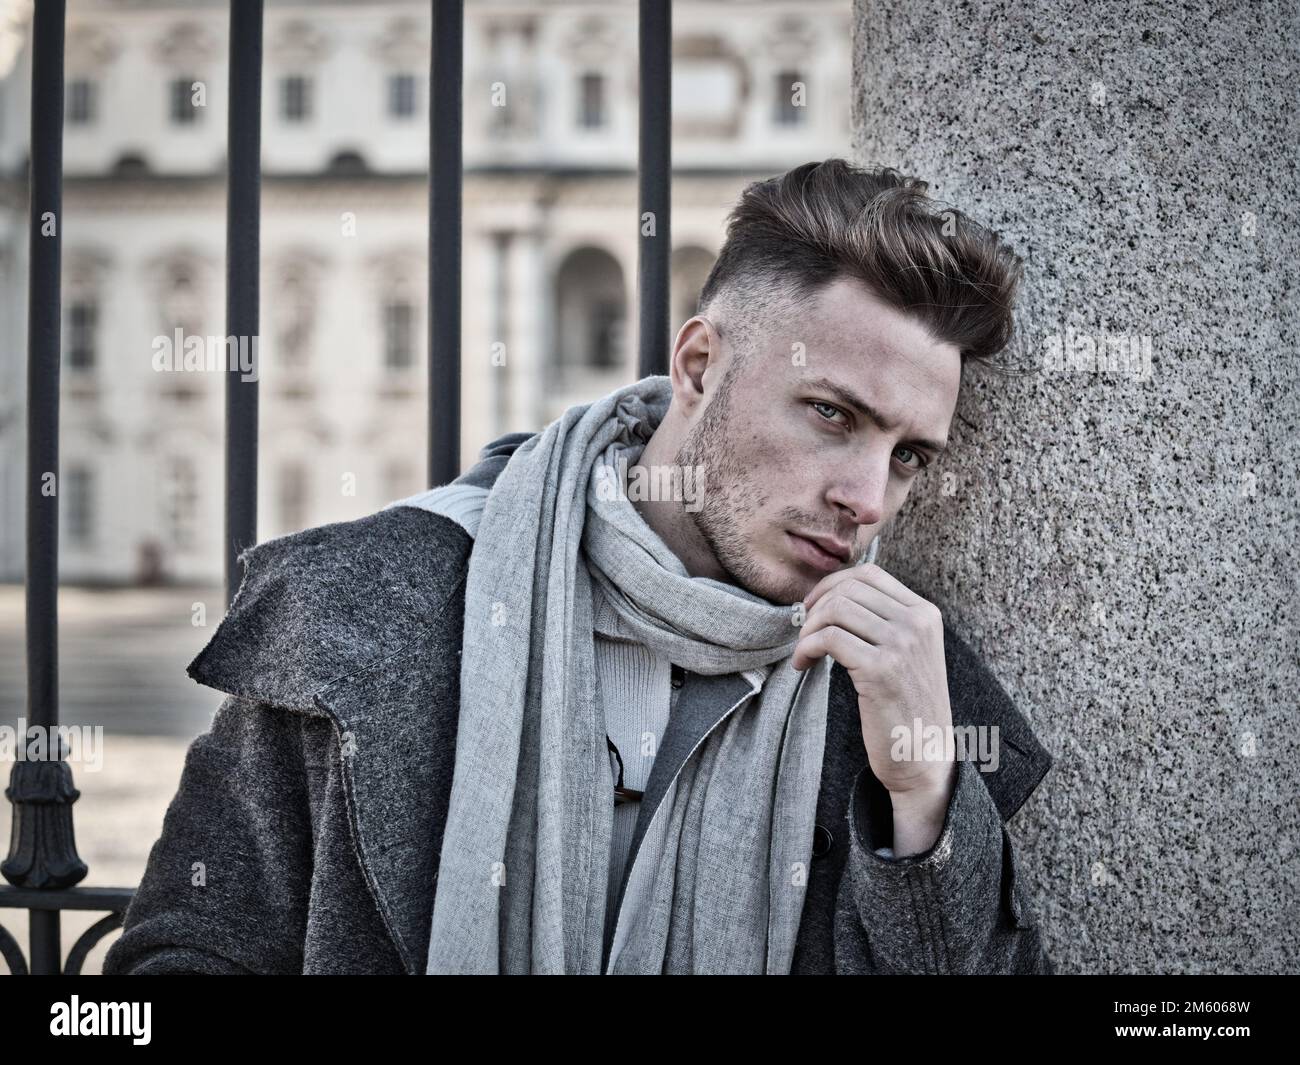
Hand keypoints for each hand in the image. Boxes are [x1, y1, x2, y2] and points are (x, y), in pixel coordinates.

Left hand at [792, 563, 954, 812]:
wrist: (923, 757)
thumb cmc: (906, 707)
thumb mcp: (908, 653)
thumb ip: (883, 622)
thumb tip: (832, 595)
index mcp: (925, 614)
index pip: (869, 575)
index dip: (831, 585)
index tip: (812, 607)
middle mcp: (917, 624)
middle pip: (849, 589)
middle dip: (815, 607)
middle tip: (804, 634)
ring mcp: (901, 645)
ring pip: (836, 610)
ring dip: (808, 630)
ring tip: (804, 653)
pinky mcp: (880, 670)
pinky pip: (828, 639)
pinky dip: (806, 649)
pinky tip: (802, 665)